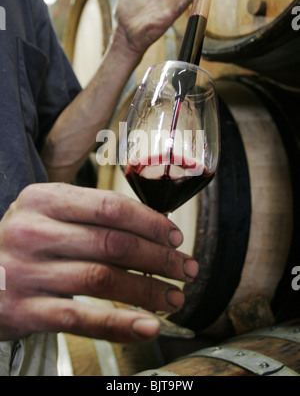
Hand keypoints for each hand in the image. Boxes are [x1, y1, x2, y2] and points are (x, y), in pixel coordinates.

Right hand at [0, 183, 197, 342]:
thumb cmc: (26, 241)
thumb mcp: (48, 214)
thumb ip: (91, 215)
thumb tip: (154, 228)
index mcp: (43, 199)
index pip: (109, 207)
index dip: (149, 223)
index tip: (175, 238)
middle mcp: (33, 231)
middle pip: (112, 243)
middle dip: (159, 258)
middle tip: (186, 269)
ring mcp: (26, 272)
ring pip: (102, 280)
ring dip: (147, 291)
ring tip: (174, 298)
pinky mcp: (25, 310)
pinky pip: (81, 319)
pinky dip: (120, 324)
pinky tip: (147, 326)